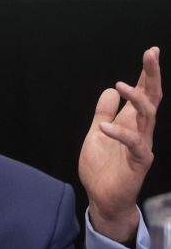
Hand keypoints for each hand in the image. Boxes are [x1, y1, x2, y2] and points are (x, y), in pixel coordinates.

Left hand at [79, 47, 161, 241]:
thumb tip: (108, 91)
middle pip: (152, 97)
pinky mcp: (139, 161)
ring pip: (147, 115)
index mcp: (131, 121)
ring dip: (136, 98)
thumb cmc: (102, 167)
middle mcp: (140, 130)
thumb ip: (103, 113)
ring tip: (120, 85)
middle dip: (152, 75)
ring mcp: (141, 145)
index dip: (147, 73)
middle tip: (151, 54)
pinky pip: (133, 143)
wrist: (102, 197)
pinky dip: (119, 133)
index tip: (151, 52)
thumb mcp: (96, 132)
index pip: (143, 93)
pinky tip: (105, 127)